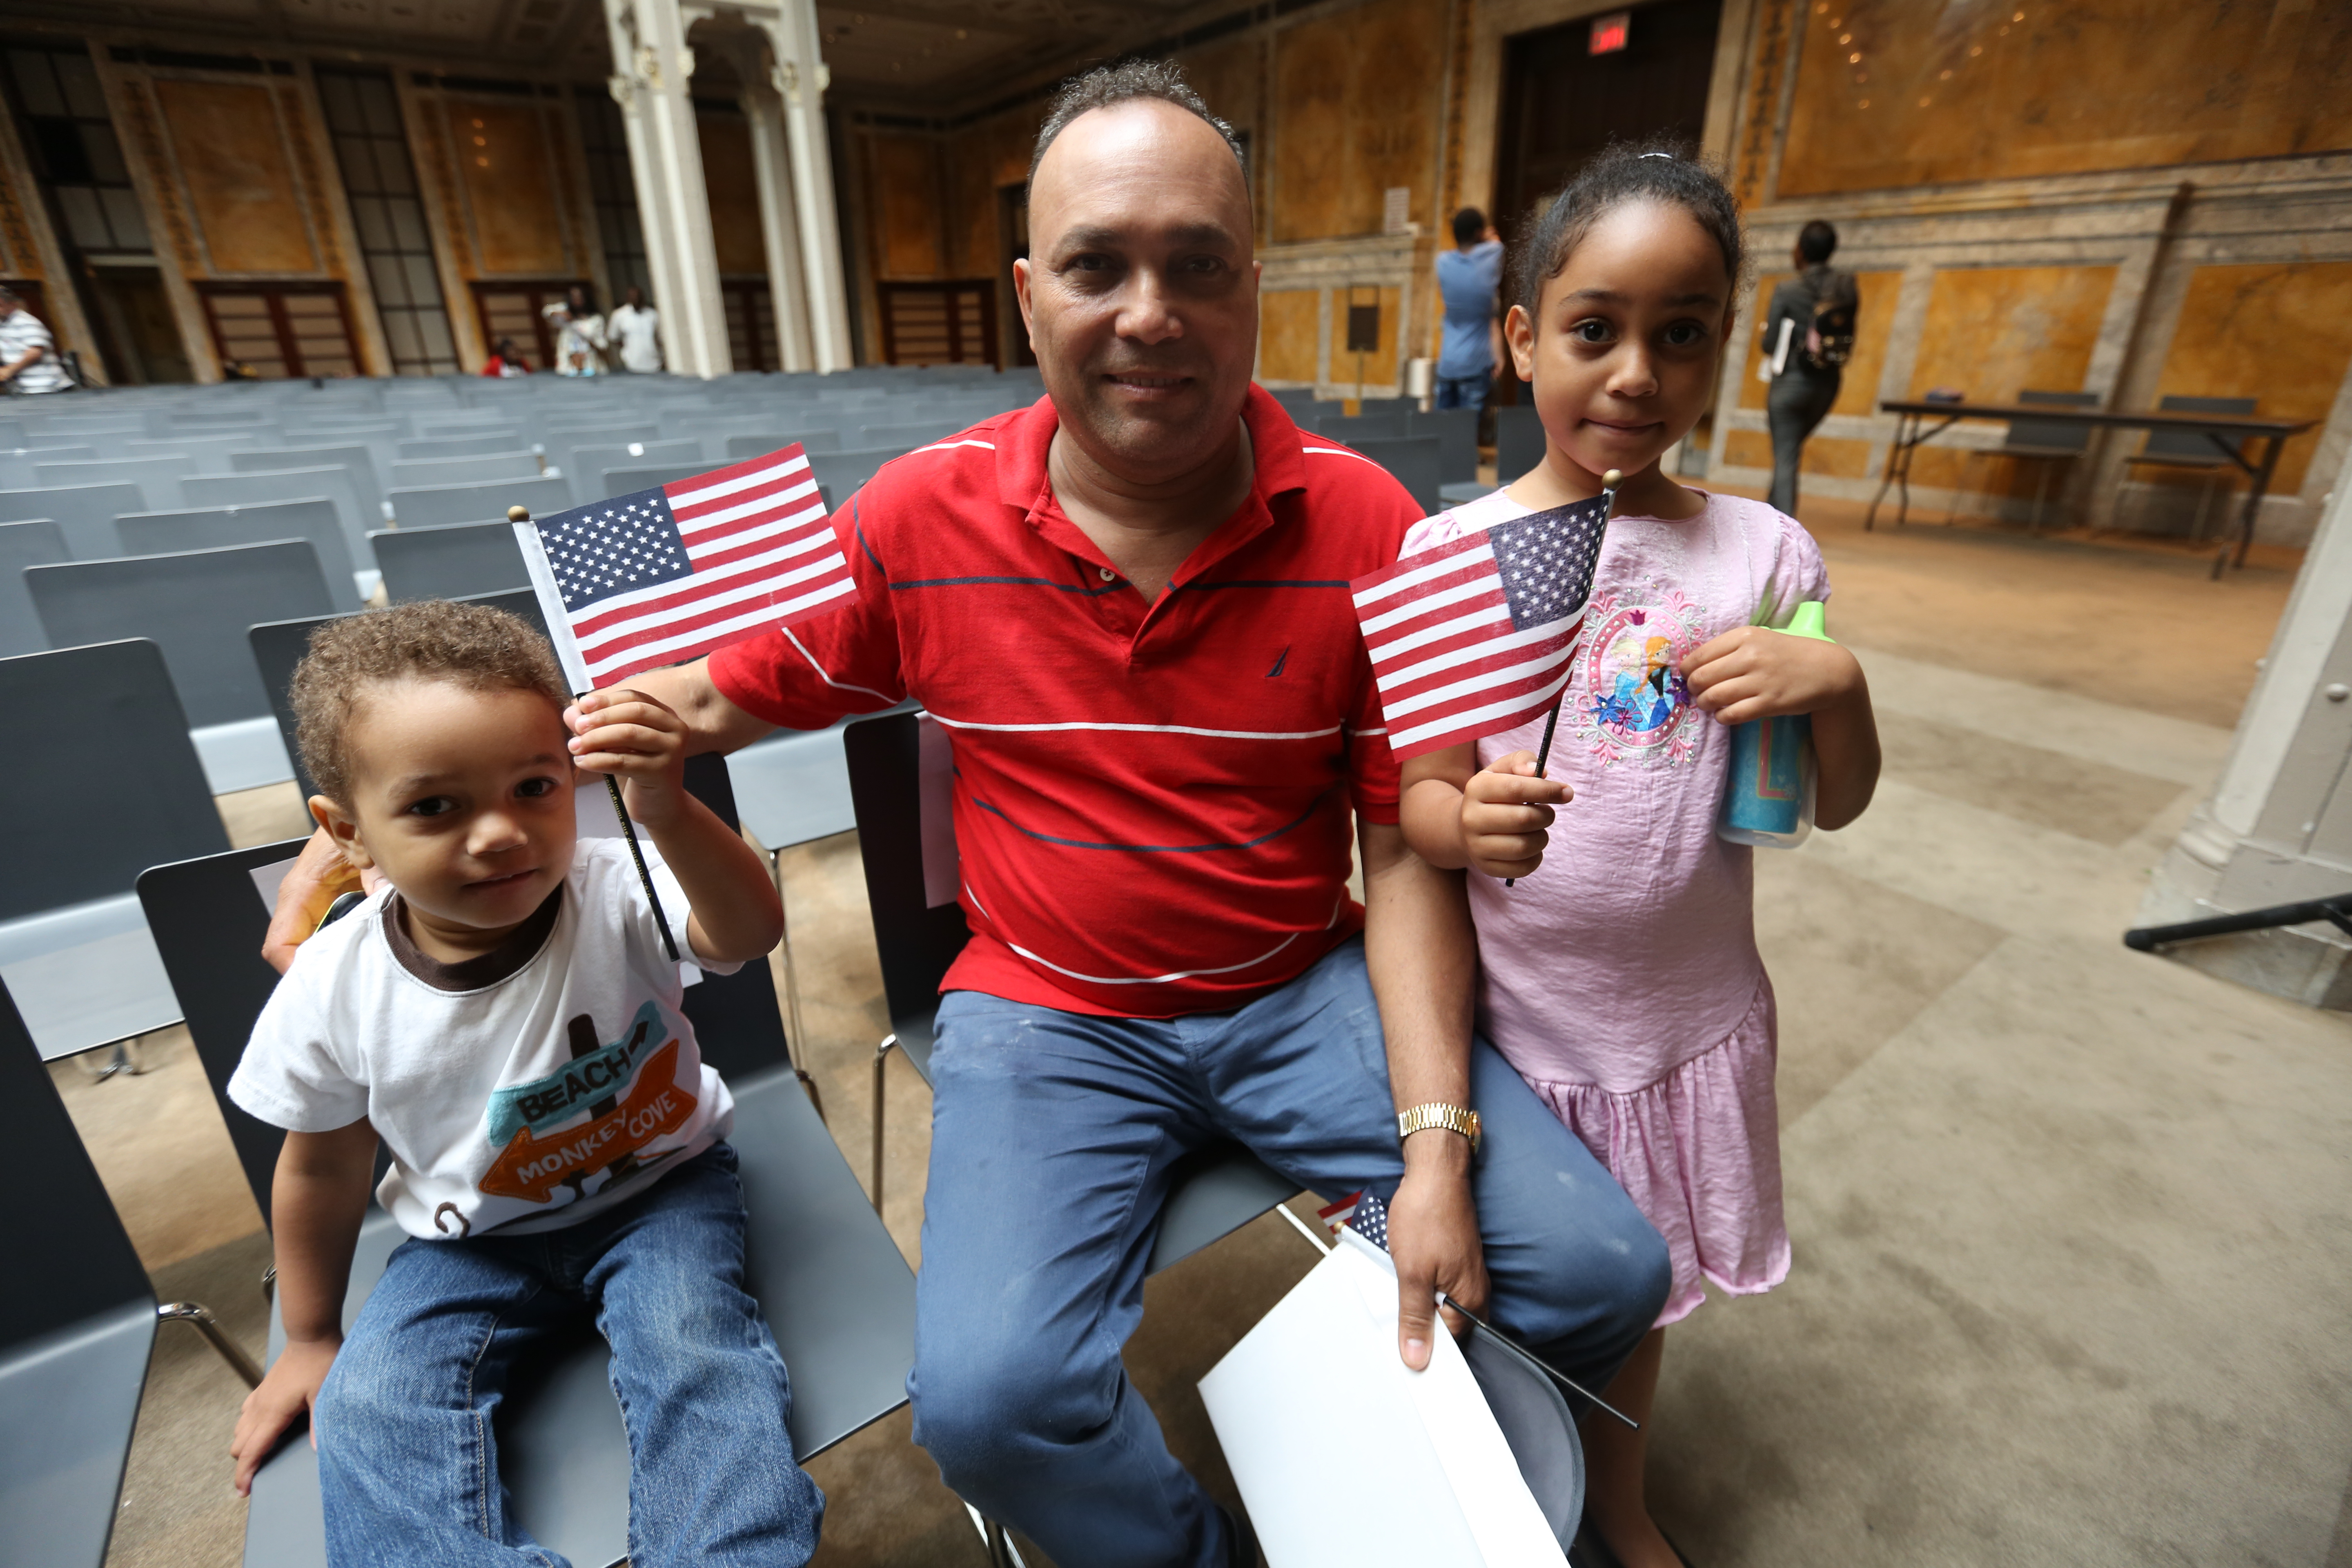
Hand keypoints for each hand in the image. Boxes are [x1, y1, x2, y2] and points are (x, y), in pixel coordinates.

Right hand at [230, 1338, 336, 1495]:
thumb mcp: (324, 1394)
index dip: (245, 1474)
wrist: (311, 1335)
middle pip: (239, 1446)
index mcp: (272, 1414)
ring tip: (258, 1457)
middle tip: (254, 1479)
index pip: (251, 1451)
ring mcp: (259, 1398)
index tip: (243, 1491)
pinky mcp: (262, 1390)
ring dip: (244, 1446)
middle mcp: (259, 1408)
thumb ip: (319, 1423)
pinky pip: (245, 1415)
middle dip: (244, 1464)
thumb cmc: (320, 1362)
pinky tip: (262, 1429)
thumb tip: (319, 1450)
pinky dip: (247, 1428)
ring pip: (239, 1431)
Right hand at [260, 828, 381, 974]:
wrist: (354, 810)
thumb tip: (379, 900)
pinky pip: (327, 936)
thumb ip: (374, 873)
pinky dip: (343, 949)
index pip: (280, 943)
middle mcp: (301, 902)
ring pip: (311, 948)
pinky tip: (367, 955)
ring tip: (360, 976)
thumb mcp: (365, 846)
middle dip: (317, 973)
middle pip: (294, 953)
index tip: (321, 985)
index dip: (296, 969)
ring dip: (332, 962)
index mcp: (301, 890)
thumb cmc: (352, 823)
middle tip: (348, 988)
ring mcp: (312, 906)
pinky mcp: (327, 906)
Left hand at [567, 687, 688, 826]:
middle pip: (634, 712)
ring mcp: (672, 750)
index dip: (607, 699)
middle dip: (601, 717)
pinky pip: (624, 761)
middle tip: (576, 727)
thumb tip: (571, 712)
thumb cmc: (636, 768)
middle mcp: (675, 729)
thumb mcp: (618, 743)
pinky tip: (582, 762)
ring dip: (596, 738)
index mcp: (666, 715)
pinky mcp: (662, 771)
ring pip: (629, 734)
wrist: (659, 805)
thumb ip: (596, 724)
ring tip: (574, 747)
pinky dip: (599, 759)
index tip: (582, 705)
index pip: (635, 697)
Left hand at [1387, 1130, 1487, 1369]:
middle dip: (1419, 1324)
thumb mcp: (1412, 1273)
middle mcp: (1474, 1291)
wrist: (1434, 1172)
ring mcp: (1464, 1274)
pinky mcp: (1453, 1260)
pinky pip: (1435, 1285)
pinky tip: (1403, 1271)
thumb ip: (1414, 1318)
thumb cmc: (1427, 1213)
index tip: (1404, 1353)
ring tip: (1399, 1281)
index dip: (1426, 1351)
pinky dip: (1417, 1284)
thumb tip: (1417, 1357)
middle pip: (1445, 1328)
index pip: (1451, 1346)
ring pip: (1437, 1305)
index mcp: (1470, 1301)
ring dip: (1415, 1301)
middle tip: (1396, 1308)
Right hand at [1460, 750, 1570, 880]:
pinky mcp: (1486, 867)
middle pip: (1523, 819)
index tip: (1566, 792)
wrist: (1464, 826)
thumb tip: (1539, 772)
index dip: (1547, 790)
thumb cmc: (1494, 794)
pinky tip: (1532, 846)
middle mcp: (1471, 818)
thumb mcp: (1502, 770)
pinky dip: (1536, 857)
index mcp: (1476, 788)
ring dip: (1542, 837)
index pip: (1516, 789)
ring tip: (1539, 829)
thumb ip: (1521, 761)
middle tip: (1548, 813)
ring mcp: (1476, 846)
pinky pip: (1523, 867)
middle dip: (1546, 815)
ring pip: (1524, 846)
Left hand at [1681, 624, 1864, 726]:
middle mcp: (1750, 655)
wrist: (1827, 670)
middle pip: (1701, 677)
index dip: (1687, 670)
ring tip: (1709, 704)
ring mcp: (1760, 680)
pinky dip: (1722, 717)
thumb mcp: (1760, 639)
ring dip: (1705, 704)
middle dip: (1693, 688)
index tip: (1687, 676)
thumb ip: (1730, 648)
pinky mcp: (1769, 702)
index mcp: (1745, 635)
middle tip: (1697, 692)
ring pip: (1713, 697)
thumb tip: (1694, 664)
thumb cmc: (1788, 654)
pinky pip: (1731, 714)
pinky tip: (1725, 714)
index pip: (1699, 655)